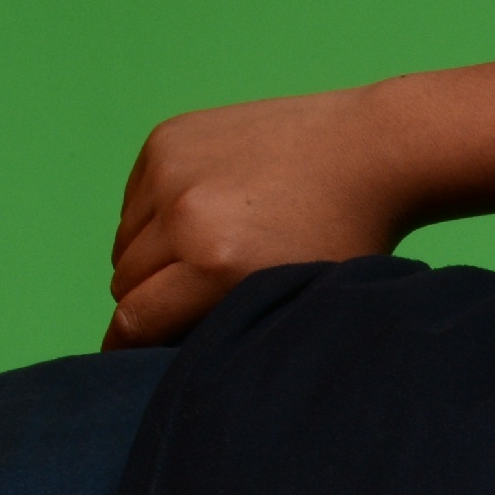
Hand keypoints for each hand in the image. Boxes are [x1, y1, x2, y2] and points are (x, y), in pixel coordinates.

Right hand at [104, 86, 409, 349]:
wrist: (370, 150)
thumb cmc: (347, 237)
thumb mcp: (296, 300)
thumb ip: (228, 328)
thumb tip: (173, 350)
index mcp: (214, 262)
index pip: (133, 320)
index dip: (129, 346)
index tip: (132, 356)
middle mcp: (182, 213)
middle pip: (124, 280)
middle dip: (148, 298)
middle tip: (189, 301)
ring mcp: (171, 168)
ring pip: (125, 239)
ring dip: (150, 256)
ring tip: (202, 256)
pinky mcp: (168, 138)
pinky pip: (135, 198)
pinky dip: (156, 214)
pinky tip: (205, 214)